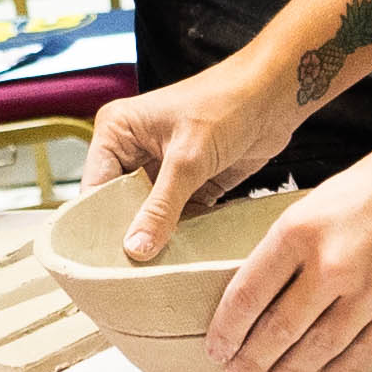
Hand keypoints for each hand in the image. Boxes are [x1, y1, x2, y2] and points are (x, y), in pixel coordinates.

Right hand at [83, 58, 302, 259]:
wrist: (276, 96)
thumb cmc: (227, 103)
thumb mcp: (188, 158)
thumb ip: (161, 207)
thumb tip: (135, 250)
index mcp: (118, 132)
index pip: (95, 188)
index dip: (99, 224)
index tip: (104, 263)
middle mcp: (135, 150)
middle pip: (120, 205)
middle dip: (129, 236)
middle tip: (131, 275)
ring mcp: (164, 168)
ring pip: (150, 215)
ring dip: (157, 239)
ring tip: (155, 274)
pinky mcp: (192, 182)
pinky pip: (178, 217)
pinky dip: (182, 235)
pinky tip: (183, 259)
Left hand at [204, 118, 371, 371]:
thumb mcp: (321, 199)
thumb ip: (293, 244)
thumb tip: (263, 289)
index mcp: (299, 230)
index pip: (247, 295)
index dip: (227, 330)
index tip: (217, 350)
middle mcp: (331, 265)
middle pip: (278, 331)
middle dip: (252, 362)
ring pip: (318, 348)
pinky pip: (365, 351)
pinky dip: (340, 371)